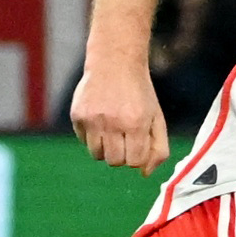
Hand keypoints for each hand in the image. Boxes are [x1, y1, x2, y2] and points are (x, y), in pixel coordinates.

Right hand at [70, 55, 169, 172]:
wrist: (114, 62)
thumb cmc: (139, 94)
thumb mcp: (156, 118)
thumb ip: (158, 148)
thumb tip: (144, 174)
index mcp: (136, 124)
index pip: (134, 162)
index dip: (138, 155)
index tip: (138, 141)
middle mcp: (112, 122)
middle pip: (114, 162)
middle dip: (122, 154)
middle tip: (125, 135)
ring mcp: (92, 119)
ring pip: (97, 154)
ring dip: (106, 147)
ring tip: (112, 127)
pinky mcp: (77, 115)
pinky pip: (83, 140)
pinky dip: (92, 135)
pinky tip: (100, 117)